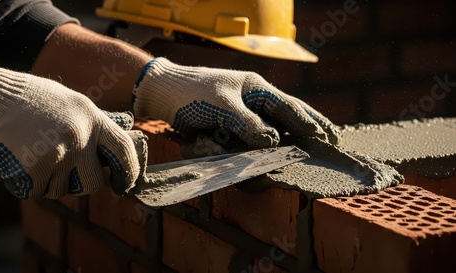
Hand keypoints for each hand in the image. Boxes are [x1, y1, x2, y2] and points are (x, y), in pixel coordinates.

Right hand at [0, 55, 139, 198]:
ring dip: (47, 182)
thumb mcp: (69, 103)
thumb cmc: (25, 99)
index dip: (129, 172)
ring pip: (61, 190)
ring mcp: (60, 151)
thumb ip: (89, 127)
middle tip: (62, 175)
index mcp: (91, 117)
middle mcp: (81, 135)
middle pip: (93, 183)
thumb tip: (109, 156)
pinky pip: (36, 192)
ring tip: (31, 156)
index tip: (123, 185)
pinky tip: (15, 161)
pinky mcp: (36, 166)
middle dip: (79, 185)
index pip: (123, 150)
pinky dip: (25, 184)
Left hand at [134, 58, 340, 147]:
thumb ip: (247, 123)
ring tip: (317, 140)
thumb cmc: (192, 93)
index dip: (308, 122)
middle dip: (311, 124)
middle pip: (289, 112)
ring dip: (294, 132)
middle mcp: (254, 99)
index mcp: (255, 88)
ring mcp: (244, 111)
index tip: (327, 136)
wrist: (164, 93)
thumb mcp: (221, 105)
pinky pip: (256, 133)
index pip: (288, 106)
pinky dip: (269, 139)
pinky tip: (283, 144)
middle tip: (334, 137)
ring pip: (276, 123)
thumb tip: (272, 141)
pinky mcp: (233, 123)